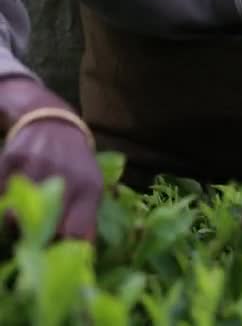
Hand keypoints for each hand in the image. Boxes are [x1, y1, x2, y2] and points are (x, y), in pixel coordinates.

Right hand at [0, 78, 102, 241]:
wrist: (53, 123)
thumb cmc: (75, 164)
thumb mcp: (90, 186)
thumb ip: (85, 219)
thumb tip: (80, 257)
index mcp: (89, 188)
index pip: (77, 232)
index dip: (63, 251)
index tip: (54, 260)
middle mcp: (66, 176)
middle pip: (46, 225)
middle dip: (38, 240)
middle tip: (33, 246)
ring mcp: (37, 166)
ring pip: (17, 213)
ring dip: (15, 224)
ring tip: (20, 223)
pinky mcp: (12, 158)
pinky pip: (2, 193)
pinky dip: (3, 203)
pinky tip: (9, 202)